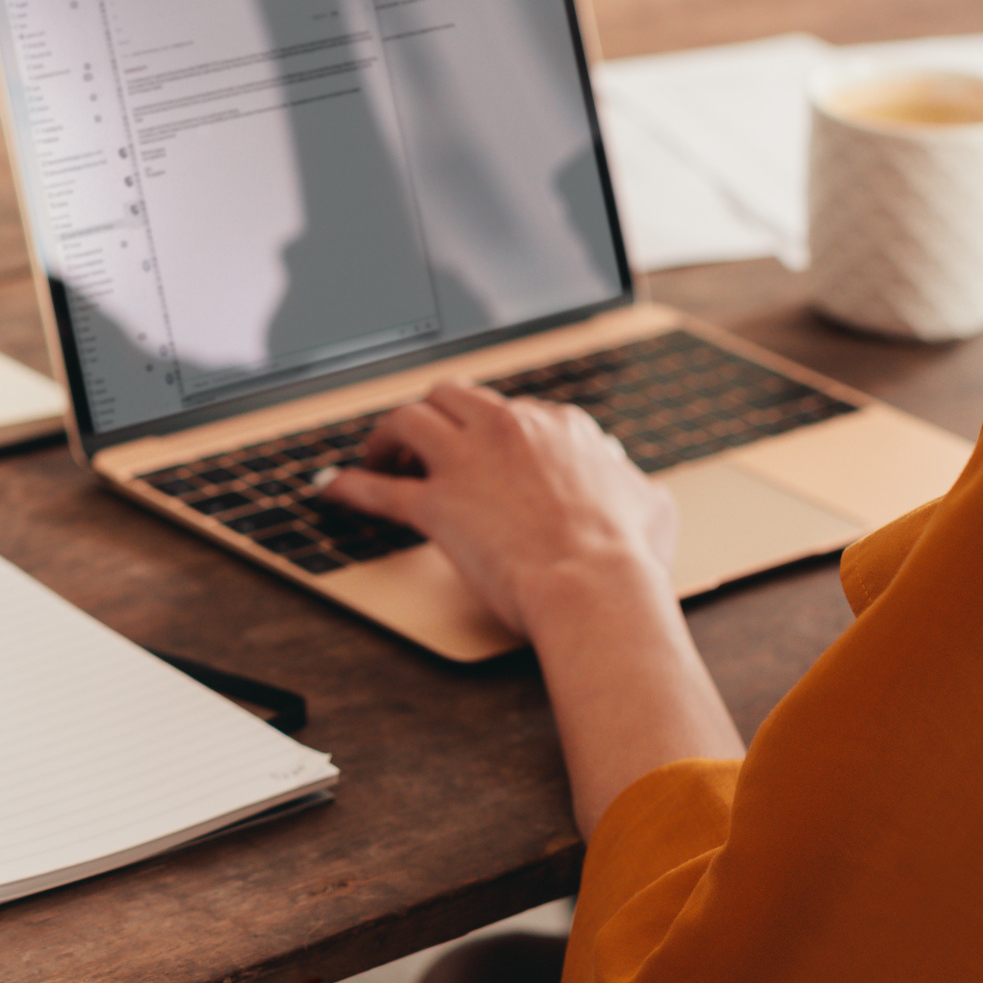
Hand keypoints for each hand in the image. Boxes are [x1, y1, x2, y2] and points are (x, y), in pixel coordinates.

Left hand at [315, 382, 680, 641]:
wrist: (595, 586)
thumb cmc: (626, 555)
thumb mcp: (651, 504)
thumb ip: (635, 486)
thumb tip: (640, 491)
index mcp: (559, 427)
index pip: (516, 412)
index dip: (495, 433)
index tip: (486, 451)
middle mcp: (509, 429)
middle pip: (452, 396)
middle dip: (435, 415)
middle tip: (424, 444)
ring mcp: (467, 462)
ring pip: (409, 419)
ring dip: (389, 436)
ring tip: (381, 456)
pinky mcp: (436, 504)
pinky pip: (376, 488)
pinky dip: (349, 487)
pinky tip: (331, 491)